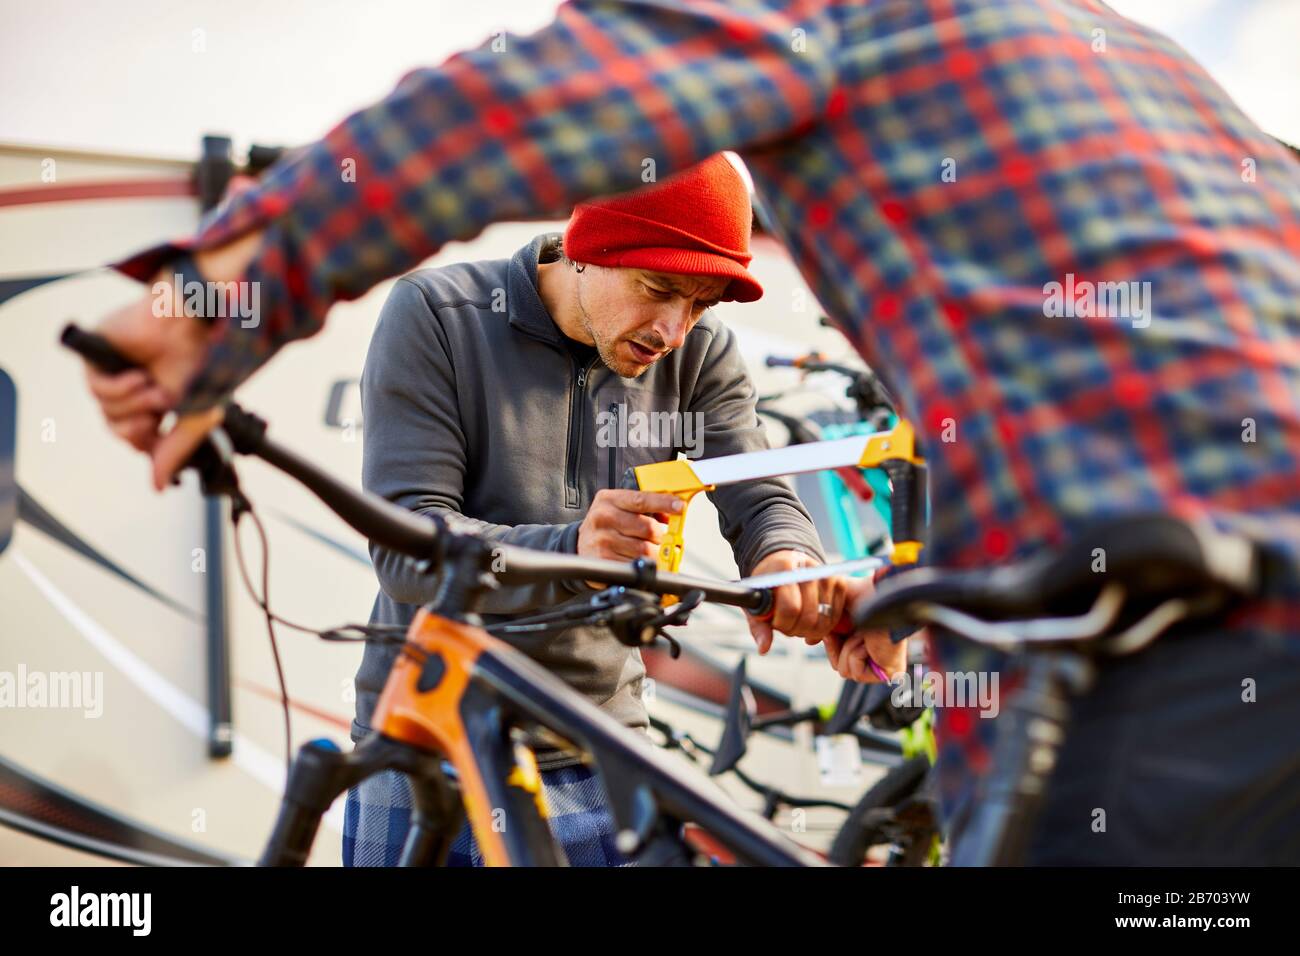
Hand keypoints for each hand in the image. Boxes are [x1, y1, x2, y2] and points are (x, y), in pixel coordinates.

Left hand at [81, 228, 263, 489]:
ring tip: (155, 387)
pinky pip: (96, 388)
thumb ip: (174, 452)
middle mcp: (138, 386)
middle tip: (156, 415)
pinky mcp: (99, 352)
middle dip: (137, 427)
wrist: (195, 322)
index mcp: (161, 399)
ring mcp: (117, 370)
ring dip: (135, 404)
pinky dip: (119, 388)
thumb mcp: (196, 417)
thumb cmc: (204, 360)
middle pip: (118, 429)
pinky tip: (139, 376)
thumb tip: (158, 486)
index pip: (139, 437)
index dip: (145, 444)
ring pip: (106, 411)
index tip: (157, 441)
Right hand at [577, 489, 683, 584]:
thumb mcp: (619, 508)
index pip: (642, 500)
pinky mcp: (604, 560)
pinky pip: (635, 564)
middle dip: (661, 535)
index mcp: (609, 500)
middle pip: (647, 527)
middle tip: (661, 538)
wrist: (580, 545)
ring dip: (654, 552)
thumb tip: (672, 514)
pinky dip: (643, 564)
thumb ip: (644, 507)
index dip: (664, 503)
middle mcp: (603, 517)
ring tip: (650, 550)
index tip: (680, 506)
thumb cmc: (605, 525)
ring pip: (644, 549)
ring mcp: (602, 540)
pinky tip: (638, 560)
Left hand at [744, 549, 845, 653]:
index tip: (775, 622)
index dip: (782, 623)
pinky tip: (810, 621)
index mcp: (784, 568)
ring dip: (808, 631)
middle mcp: (809, 569)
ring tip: (796, 622)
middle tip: (786, 625)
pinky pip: (834, 619)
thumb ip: (759, 626)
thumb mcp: (756, 603)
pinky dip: (822, 628)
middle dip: (794, 630)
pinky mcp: (840, 584)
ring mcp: (827, 576)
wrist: (782, 564)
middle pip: (809, 618)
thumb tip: (764, 649)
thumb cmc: (767, 586)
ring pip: (824, 621)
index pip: (791, 608)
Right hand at [821, 575, 906, 681]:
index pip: (837, 653)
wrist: (880, 598)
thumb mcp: (835, 610)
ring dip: (848, 649)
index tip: (830, 633)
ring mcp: (882, 663)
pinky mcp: (888, 673)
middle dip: (836, 647)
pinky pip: (856, 674)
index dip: (830, 644)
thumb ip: (822, 626)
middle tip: (846, 631)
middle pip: (838, 664)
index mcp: (865, 638)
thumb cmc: (863, 596)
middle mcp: (875, 651)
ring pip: (844, 670)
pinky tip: (868, 642)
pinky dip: (856, 655)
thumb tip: (809, 642)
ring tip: (862, 634)